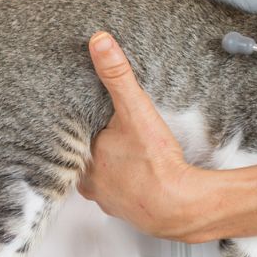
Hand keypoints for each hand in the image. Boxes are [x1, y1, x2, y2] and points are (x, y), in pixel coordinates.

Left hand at [78, 32, 199, 239]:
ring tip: (128, 151)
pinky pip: (124, 194)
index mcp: (83, 158)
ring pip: (104, 178)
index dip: (84, 125)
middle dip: (99, 145)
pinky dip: (131, 184)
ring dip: (114, 166)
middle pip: (88, 158)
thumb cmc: (155, 164)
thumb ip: (117, 76)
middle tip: (113, 132)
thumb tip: (99, 43)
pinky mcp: (130, 212)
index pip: (74, 136)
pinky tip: (143, 174)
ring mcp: (109, 201)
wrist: (181, 205)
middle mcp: (90, 184)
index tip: (93, 116)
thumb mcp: (135, 110)